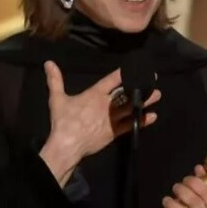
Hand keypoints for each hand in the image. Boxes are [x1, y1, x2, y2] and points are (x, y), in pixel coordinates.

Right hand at [39, 60, 160, 185]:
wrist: (67, 145)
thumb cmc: (63, 121)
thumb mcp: (57, 98)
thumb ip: (55, 80)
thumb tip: (48, 63)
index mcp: (95, 94)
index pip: (112, 80)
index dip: (124, 73)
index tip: (135, 67)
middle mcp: (107, 105)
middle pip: (127, 93)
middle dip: (140, 86)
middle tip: (153, 80)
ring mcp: (112, 119)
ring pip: (132, 107)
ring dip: (145, 101)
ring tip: (157, 95)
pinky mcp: (114, 132)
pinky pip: (131, 124)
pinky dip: (142, 120)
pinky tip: (152, 117)